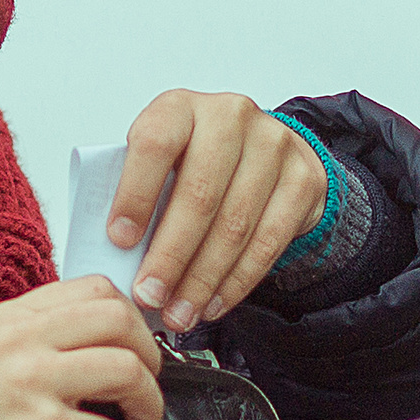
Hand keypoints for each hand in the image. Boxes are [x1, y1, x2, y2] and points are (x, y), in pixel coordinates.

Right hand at [0, 277, 165, 419]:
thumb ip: (39, 339)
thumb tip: (106, 337)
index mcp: (13, 319)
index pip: (94, 290)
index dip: (132, 319)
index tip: (138, 348)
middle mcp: (23, 343)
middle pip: (120, 322)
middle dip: (151, 357)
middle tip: (145, 389)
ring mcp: (33, 385)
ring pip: (128, 371)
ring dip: (150, 406)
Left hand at [109, 90, 328, 329]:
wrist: (259, 150)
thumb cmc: (193, 163)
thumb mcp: (158, 163)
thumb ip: (137, 195)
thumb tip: (116, 257)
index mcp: (181, 107)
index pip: (155, 144)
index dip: (136, 195)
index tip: (119, 241)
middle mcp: (230, 116)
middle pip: (200, 194)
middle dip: (171, 256)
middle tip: (149, 296)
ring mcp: (274, 145)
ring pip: (236, 225)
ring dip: (203, 279)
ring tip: (179, 312)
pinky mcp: (304, 179)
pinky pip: (270, 241)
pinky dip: (237, 281)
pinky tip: (213, 303)